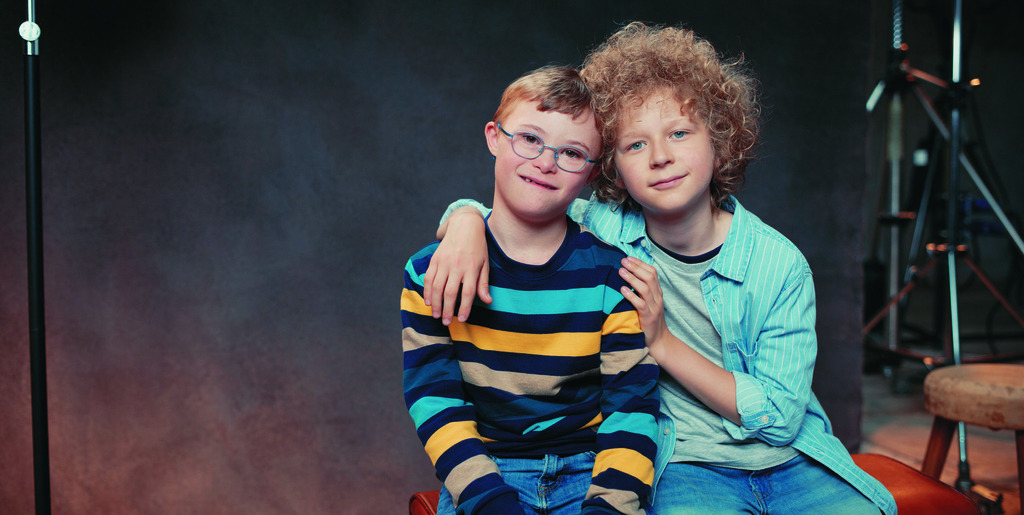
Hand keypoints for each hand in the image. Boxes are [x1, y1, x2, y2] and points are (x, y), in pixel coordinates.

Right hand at [423, 209, 490, 324]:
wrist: (464, 225)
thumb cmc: (478, 247)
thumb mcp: (485, 264)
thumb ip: (483, 284)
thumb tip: (487, 301)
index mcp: (471, 268)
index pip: (467, 293)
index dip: (464, 308)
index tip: (461, 319)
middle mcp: (457, 266)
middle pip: (450, 293)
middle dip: (447, 310)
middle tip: (446, 322)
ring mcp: (444, 262)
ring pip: (436, 287)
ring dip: (435, 304)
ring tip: (436, 315)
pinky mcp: (435, 259)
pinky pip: (428, 278)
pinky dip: (427, 291)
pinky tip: (428, 301)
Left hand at [618, 257, 668, 354]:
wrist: (659, 340)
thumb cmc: (649, 320)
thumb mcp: (648, 303)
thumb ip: (642, 291)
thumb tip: (628, 276)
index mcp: (658, 293)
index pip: (652, 273)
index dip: (641, 264)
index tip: (629, 257)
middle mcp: (657, 298)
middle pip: (649, 277)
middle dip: (636, 267)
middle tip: (623, 261)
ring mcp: (654, 308)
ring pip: (645, 288)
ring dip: (632, 278)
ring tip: (621, 271)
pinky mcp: (648, 318)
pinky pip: (640, 304)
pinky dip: (631, 295)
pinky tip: (622, 290)